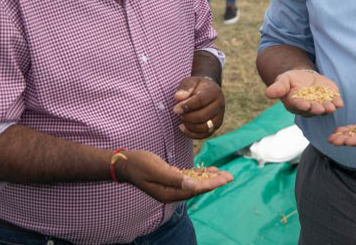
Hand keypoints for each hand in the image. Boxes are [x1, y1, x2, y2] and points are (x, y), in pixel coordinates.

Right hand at [117, 149, 231, 202]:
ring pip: (195, 182)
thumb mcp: (156, 169)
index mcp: (168, 193)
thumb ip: (174, 178)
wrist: (125, 162)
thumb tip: (193, 185)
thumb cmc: (139, 164)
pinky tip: (211, 170)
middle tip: (230, 176)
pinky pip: (189, 177)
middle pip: (197, 187)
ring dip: (209, 177)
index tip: (224, 179)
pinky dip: (200, 173)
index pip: (194, 189)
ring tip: (224, 173)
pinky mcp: (170, 178)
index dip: (210, 184)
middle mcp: (171, 192)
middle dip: (214, 182)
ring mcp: (171, 186)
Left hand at [173, 77, 224, 138]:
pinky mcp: (215, 126)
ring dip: (189, 125)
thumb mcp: (190, 82)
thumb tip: (178, 97)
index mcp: (213, 92)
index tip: (176, 109)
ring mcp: (219, 117)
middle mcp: (219, 105)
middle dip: (187, 116)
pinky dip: (191, 133)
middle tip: (178, 113)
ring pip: (204, 127)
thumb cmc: (196, 87)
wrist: (207, 91)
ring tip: (181, 118)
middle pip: (202, 116)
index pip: (200, 101)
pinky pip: (203, 135)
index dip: (187, 106)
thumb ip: (184, 88)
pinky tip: (182, 127)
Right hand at [265, 70, 343, 116]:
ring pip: (324, 109)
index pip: (298, 106)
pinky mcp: (330, 100)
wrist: (305, 77)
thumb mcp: (283, 80)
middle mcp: (308, 108)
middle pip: (312, 110)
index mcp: (295, 104)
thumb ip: (278, 87)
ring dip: (328, 108)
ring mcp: (320, 105)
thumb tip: (268, 93)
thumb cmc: (291, 80)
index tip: (306, 105)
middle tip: (320, 109)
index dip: (302, 105)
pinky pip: (334, 103)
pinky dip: (337, 103)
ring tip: (331, 107)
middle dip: (316, 109)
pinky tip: (340, 102)